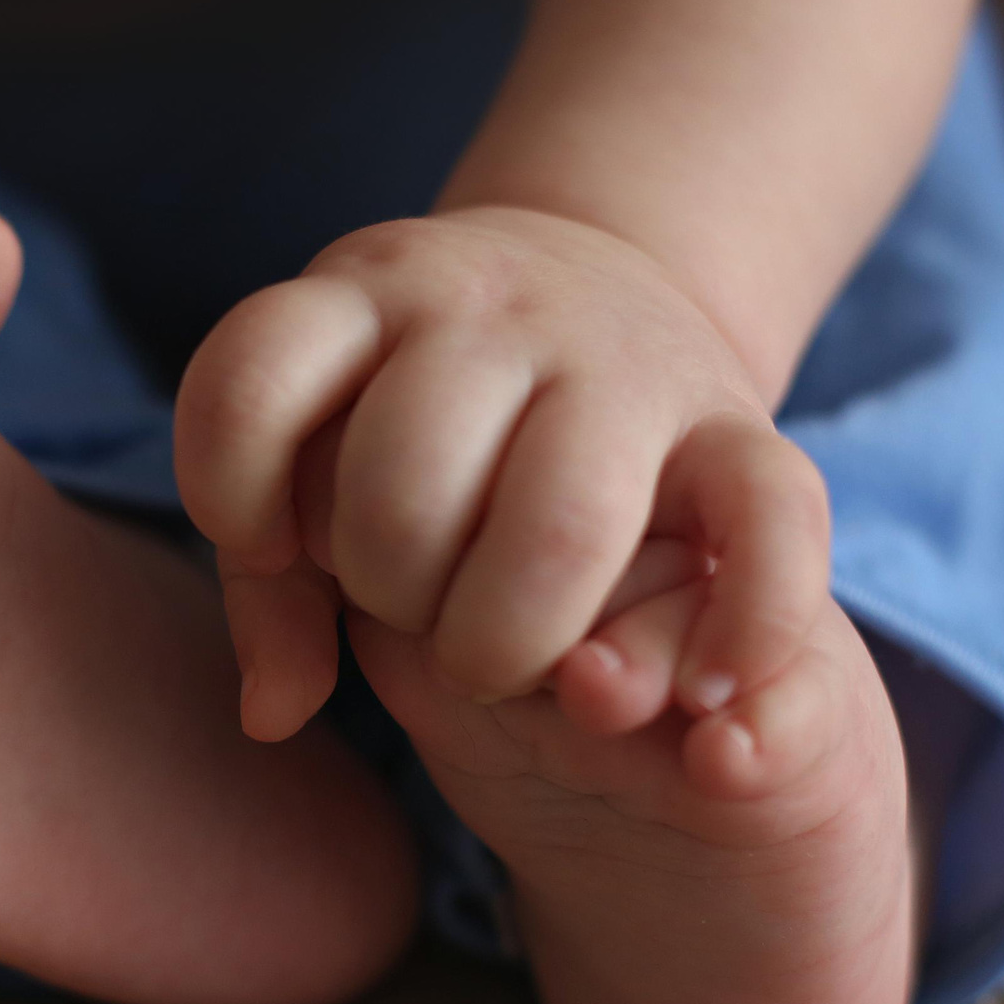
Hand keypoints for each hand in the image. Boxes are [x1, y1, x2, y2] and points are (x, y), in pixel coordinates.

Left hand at [177, 206, 830, 742]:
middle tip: (411, 598)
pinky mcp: (738, 425)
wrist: (609, 291)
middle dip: (388, 588)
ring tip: (498, 652)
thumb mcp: (322, 459)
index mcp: (370, 295)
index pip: (253, 384)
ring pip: (560, 526)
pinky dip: (742, 626)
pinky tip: (698, 694)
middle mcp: (492, 310)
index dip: (232, 492)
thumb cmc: (423, 418)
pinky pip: (771, 520)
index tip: (270, 539)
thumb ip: (270, 583)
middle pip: (402, 489)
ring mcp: (624, 361)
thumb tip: (275, 712)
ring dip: (505, 638)